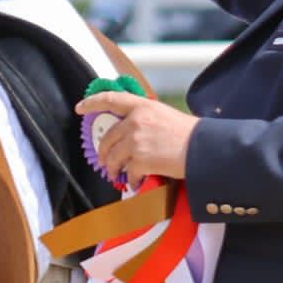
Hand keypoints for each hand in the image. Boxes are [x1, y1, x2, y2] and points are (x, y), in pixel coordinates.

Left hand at [76, 91, 195, 189]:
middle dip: (103, 151)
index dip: (92, 102)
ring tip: (116, 175)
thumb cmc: (190, 134)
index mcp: (143, 106)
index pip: (111, 99)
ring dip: (113, 168)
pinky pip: (128, 172)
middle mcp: (136, 121)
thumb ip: (146, 119)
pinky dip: (132, 180)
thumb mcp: (165, 115)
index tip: (80, 108)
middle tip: (104, 160)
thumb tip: (131, 131)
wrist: (203, 149)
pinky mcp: (140, 159)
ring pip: (113, 157)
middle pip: (108, 137)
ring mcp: (136, 140)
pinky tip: (136, 182)